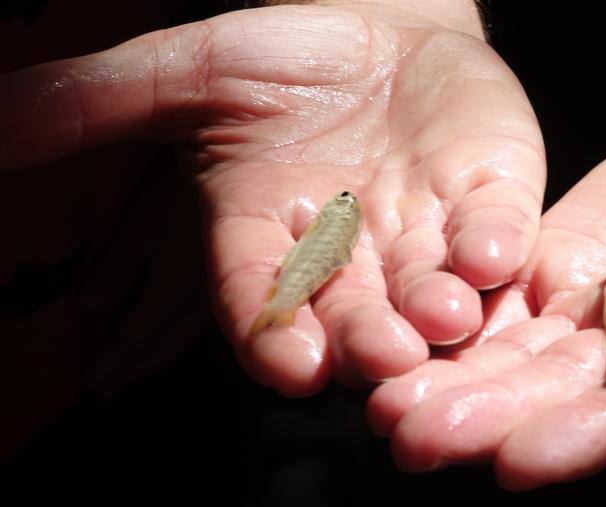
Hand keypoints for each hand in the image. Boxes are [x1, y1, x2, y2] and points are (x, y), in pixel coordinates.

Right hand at [0, 3, 543, 395]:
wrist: (381, 24)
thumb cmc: (286, 55)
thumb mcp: (191, 73)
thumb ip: (102, 104)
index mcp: (274, 240)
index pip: (263, 301)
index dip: (271, 332)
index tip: (286, 368)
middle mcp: (350, 257)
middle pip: (351, 314)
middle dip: (363, 338)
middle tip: (376, 358)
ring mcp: (423, 235)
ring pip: (429, 290)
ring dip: (436, 309)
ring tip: (440, 320)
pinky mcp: (487, 201)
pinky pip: (496, 232)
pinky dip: (496, 244)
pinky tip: (494, 254)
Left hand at [367, 111, 605, 488]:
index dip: (585, 436)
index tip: (516, 463)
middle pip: (558, 393)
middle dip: (486, 418)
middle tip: (410, 436)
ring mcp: (590, 310)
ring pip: (514, 353)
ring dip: (451, 382)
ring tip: (385, 404)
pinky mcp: (551, 270)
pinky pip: (498, 299)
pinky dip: (455, 322)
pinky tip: (402, 341)